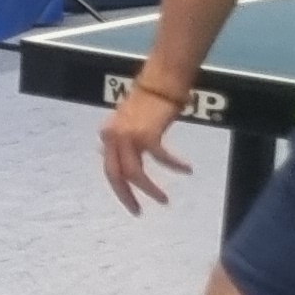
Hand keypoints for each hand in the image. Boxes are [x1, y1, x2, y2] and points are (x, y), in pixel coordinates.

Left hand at [102, 86, 191, 213]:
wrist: (160, 82)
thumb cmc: (148, 101)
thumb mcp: (127, 122)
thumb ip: (119, 140)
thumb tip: (107, 154)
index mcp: (108, 135)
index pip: (109, 168)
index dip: (118, 186)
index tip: (130, 202)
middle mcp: (113, 137)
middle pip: (115, 175)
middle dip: (126, 196)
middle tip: (137, 212)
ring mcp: (128, 136)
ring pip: (135, 173)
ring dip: (150, 189)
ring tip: (164, 200)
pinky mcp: (147, 135)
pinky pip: (161, 158)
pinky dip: (174, 165)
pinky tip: (187, 170)